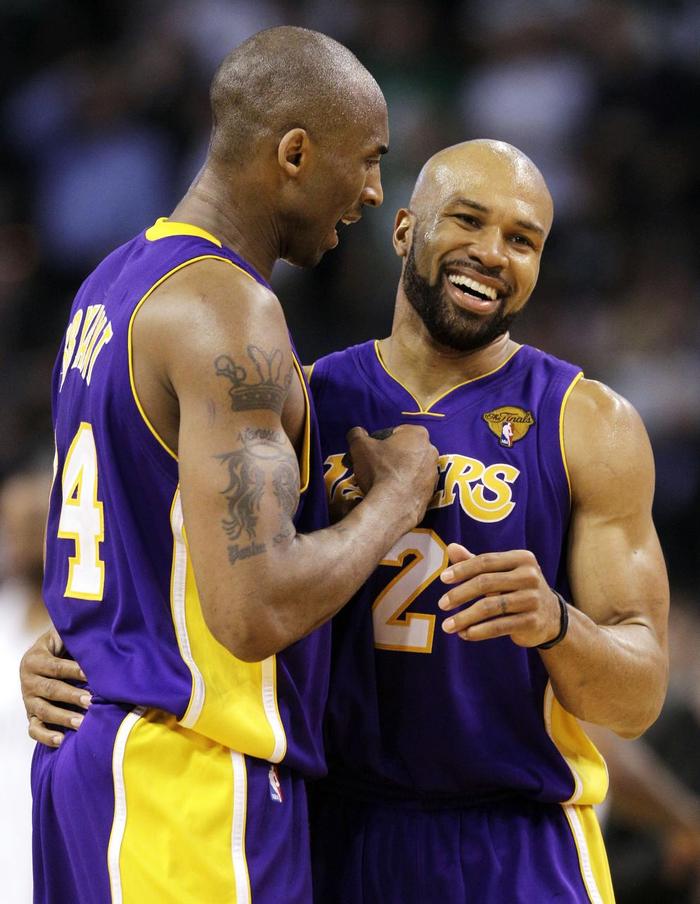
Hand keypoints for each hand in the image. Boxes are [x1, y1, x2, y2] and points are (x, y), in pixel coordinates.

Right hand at [20, 627, 90, 746]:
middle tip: (91, 701)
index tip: (90, 675)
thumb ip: (71, 635)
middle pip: (51, 690)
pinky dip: (46, 736)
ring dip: (63, 717)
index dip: (73, 670)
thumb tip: (93, 633)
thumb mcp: (60, 636)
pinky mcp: (31, 715)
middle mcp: (28, 680)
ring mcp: (29, 700)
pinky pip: (34, 729)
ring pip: (43, 711)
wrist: (42, 657)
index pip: (55, 667)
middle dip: (72, 696)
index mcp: (35, 659)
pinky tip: (61, 740)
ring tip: (82, 723)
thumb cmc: (59, 646)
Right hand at [346, 424, 438, 526]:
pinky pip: (413, 485)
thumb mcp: (359, 446)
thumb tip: (357, 433)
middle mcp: (430, 451)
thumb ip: (357, 434)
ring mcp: (433, 473)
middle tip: (371, 466)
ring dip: (395, 472)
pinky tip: (388, 493)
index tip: (369, 452)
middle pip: (403, 450)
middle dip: (388, 457)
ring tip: (378, 481)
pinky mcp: (431, 492)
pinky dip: (402, 487)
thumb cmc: (379, 470)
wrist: (392, 505)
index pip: (394, 432)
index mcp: (417, 434)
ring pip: (409, 468)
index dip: (378, 442)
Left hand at [438, 544, 562, 646]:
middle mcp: (530, 576)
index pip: (485, 561)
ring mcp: (533, 599)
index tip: (443, 579)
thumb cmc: (517, 588)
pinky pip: (499, 626)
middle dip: (459, 594)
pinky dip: (478, 631)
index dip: (462, 569)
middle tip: (441, 604)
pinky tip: (464, 633)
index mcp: (522, 558)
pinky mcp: (532, 622)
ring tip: (447, 625)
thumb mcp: (500, 572)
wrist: (551, 617)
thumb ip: (475, 561)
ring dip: (464, 617)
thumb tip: (451, 547)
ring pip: (490, 607)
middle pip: (486, 583)